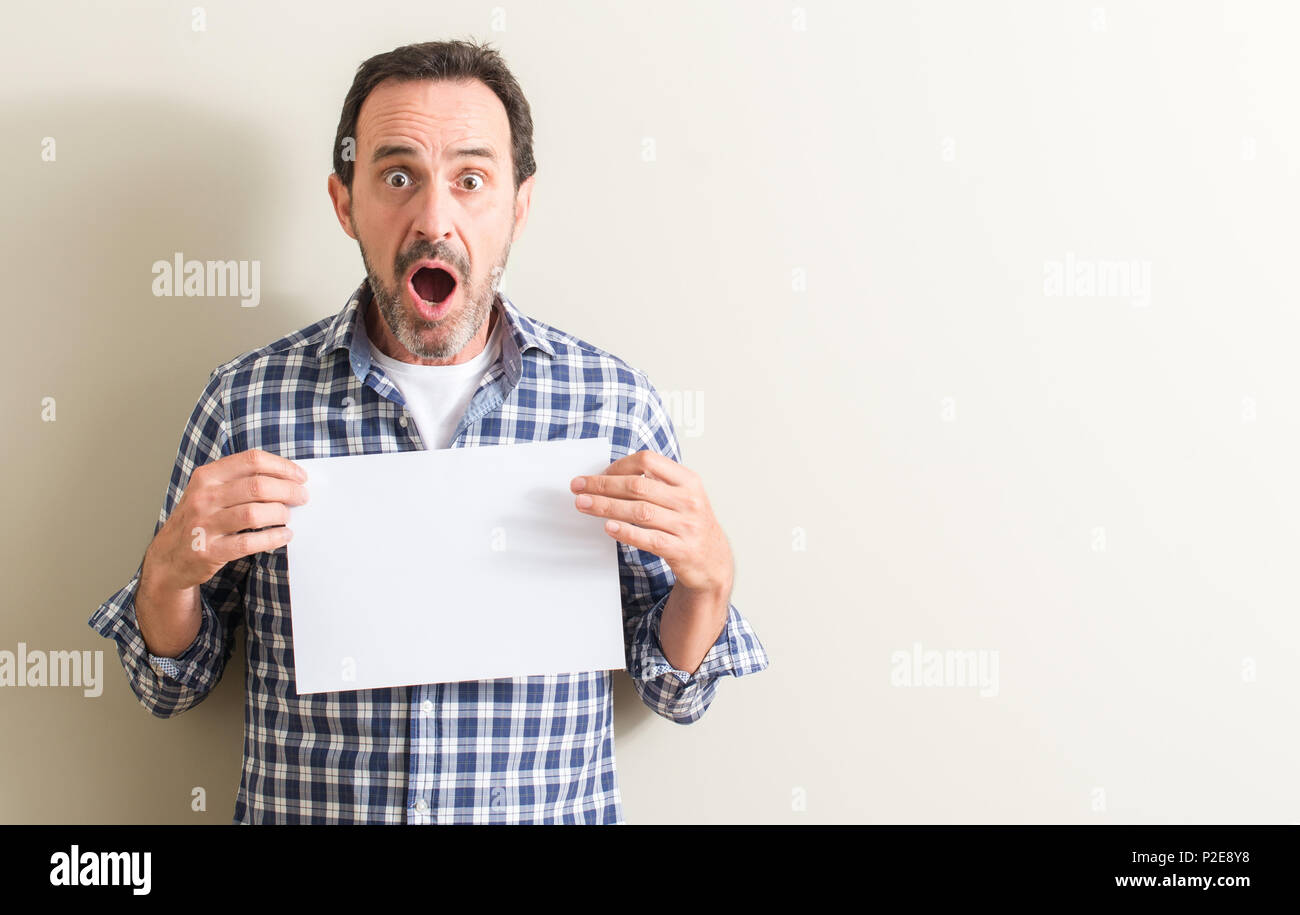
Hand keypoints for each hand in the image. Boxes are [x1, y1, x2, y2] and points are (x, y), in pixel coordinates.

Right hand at [144, 448, 310, 592]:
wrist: (169, 557)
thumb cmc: (199, 519)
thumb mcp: (210, 491)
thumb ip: (240, 480)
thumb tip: (286, 477)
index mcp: (207, 476)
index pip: (252, 460)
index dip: (282, 467)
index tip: (300, 476)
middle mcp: (204, 497)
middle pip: (258, 486)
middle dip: (288, 491)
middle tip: (301, 497)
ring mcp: (204, 524)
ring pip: (254, 513)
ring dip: (280, 514)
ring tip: (288, 517)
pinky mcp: (208, 551)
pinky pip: (248, 542)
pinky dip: (273, 538)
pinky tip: (284, 535)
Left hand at [570, 449, 732, 598]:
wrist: (714, 562)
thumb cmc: (690, 524)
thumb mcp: (683, 496)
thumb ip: (656, 483)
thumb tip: (611, 475)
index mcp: (688, 480)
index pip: (648, 461)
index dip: (619, 466)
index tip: (599, 474)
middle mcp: (689, 500)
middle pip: (638, 486)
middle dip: (603, 485)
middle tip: (579, 486)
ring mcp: (687, 526)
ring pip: (640, 512)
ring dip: (607, 506)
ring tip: (584, 504)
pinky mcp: (681, 550)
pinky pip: (649, 539)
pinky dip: (627, 532)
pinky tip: (609, 527)